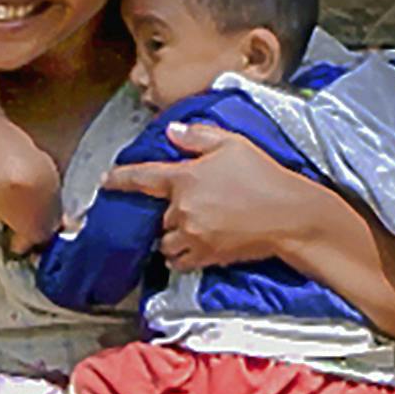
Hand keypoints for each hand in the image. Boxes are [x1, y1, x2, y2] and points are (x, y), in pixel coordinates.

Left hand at [100, 118, 322, 273]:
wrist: (289, 216)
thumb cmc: (263, 175)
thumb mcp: (233, 144)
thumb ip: (197, 137)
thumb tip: (171, 132)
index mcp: (185, 178)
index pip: (142, 177)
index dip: (120, 179)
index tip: (105, 180)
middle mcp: (182, 209)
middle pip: (158, 213)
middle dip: (167, 210)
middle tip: (188, 204)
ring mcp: (192, 236)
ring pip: (165, 240)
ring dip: (171, 235)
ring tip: (189, 228)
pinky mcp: (205, 256)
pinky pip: (179, 261)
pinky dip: (180, 255)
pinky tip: (193, 246)